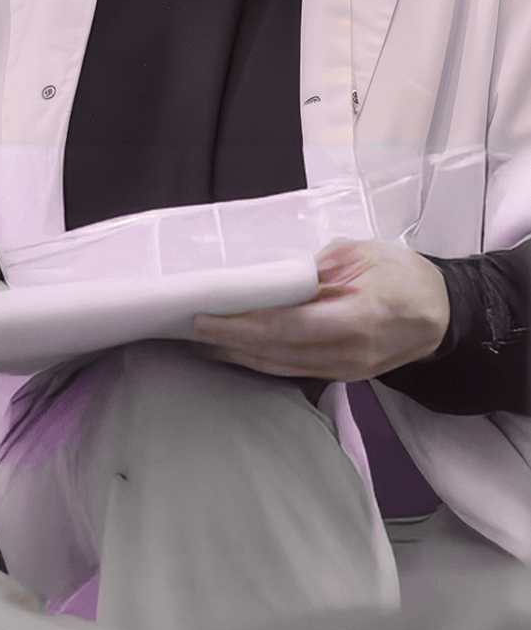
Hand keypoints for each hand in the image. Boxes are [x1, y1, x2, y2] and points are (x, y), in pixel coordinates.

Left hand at [190, 238, 451, 381]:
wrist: (440, 312)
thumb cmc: (401, 275)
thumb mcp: (360, 255)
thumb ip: (315, 270)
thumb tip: (272, 280)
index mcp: (358, 315)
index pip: (288, 326)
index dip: (242, 325)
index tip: (206, 318)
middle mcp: (350, 351)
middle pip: (278, 351)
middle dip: (229, 342)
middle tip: (190, 329)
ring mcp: (347, 368)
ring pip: (282, 366)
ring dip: (239, 356)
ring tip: (203, 343)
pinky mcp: (343, 374)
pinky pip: (294, 370)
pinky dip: (260, 361)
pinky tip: (236, 352)